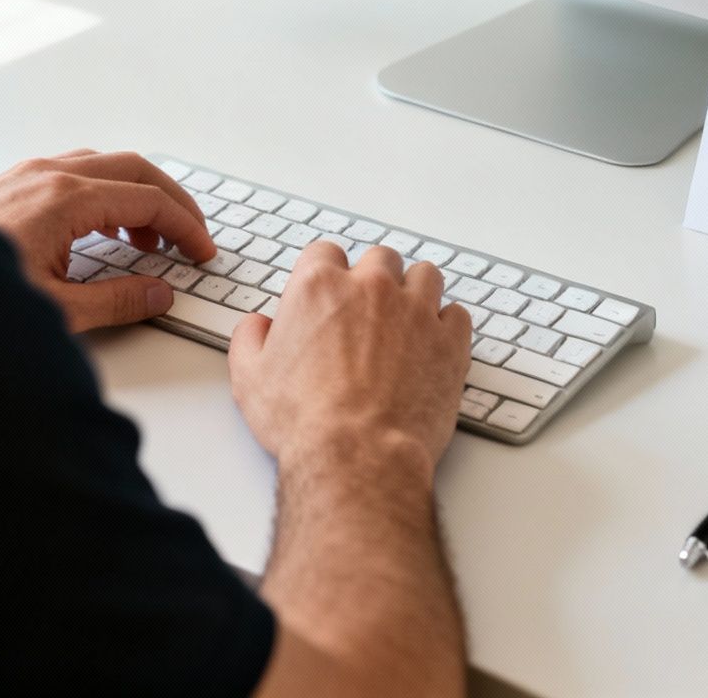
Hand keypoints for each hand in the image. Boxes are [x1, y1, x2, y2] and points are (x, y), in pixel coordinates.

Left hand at [0, 149, 217, 333]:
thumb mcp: (56, 311)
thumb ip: (117, 301)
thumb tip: (159, 292)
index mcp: (66, 198)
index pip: (149, 199)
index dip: (186, 226)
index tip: (202, 253)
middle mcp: (48, 174)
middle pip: (134, 167)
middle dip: (172, 200)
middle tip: (192, 236)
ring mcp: (26, 174)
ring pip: (103, 165)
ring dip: (136, 194)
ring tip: (149, 240)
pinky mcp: (10, 184)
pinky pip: (73, 172)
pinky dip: (104, 193)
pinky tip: (103, 229)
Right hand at [228, 243, 472, 469]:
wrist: (357, 455)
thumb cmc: (305, 421)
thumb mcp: (250, 378)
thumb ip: (250, 339)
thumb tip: (258, 326)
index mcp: (319, 288)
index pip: (325, 253)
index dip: (325, 275)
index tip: (328, 296)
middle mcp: (370, 288)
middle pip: (379, 259)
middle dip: (373, 280)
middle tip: (367, 313)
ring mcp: (415, 311)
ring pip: (425, 276)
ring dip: (415, 293)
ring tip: (406, 321)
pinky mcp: (449, 341)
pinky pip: (457, 314)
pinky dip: (446, 326)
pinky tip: (433, 345)